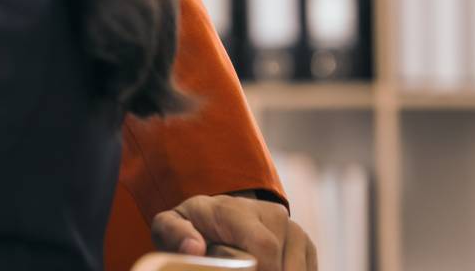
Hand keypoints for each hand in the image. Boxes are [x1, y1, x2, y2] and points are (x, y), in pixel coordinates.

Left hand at [151, 194, 316, 270]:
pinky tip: (264, 269)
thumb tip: (194, 248)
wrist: (216, 216)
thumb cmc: (191, 227)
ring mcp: (293, 229)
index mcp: (236, 210)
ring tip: (248, 267)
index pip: (263, 246)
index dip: (259, 270)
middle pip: (282, 264)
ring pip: (298, 270)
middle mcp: (271, 214)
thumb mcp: (169, 227)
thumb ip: (175, 234)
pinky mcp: (305, 245)